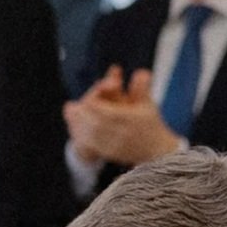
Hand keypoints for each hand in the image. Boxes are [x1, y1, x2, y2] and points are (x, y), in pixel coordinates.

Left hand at [63, 67, 178, 168]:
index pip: (107, 111)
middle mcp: (122, 134)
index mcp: (131, 120)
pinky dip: (81, 137)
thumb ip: (142, 88)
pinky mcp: (111, 155)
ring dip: (78, 124)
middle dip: (81, 114)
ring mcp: (116, 146)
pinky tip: (74, 129)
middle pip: (96, 124)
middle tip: (70, 106)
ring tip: (69, 114)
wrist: (157, 153)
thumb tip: (142, 72)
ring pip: (92, 136)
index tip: (87, 98)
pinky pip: (92, 147)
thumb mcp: (148, 104)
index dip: (94, 104)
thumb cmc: (151, 125)